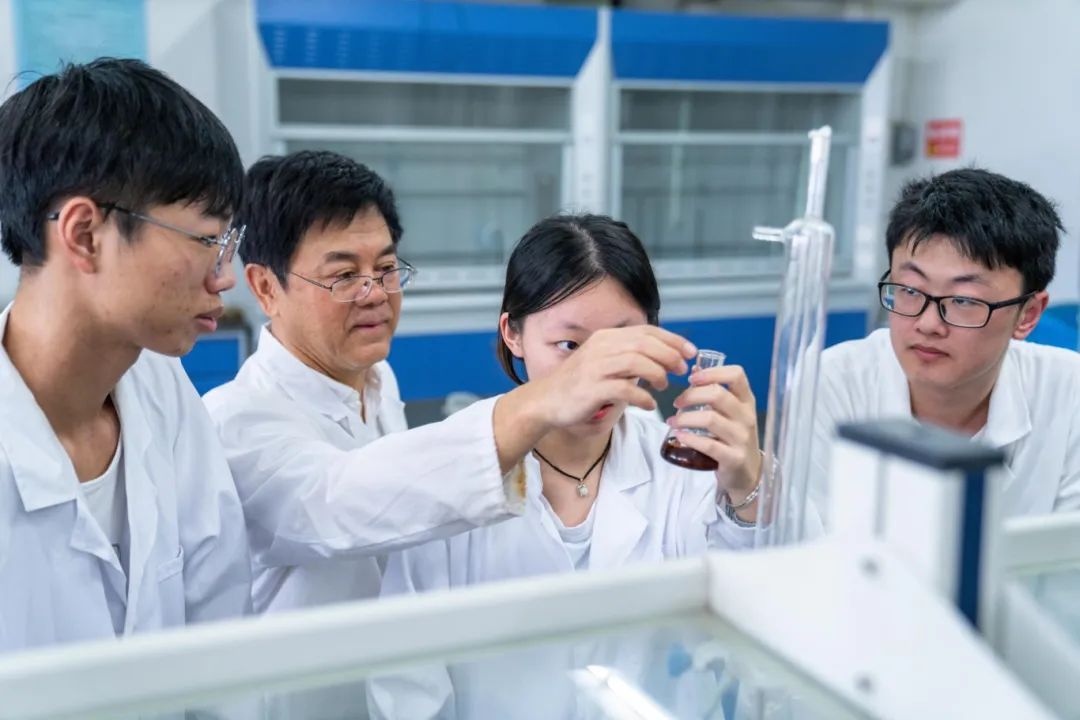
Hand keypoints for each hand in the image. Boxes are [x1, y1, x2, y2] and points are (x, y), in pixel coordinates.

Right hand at [532, 326, 696, 427]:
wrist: (546, 400)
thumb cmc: (579, 383)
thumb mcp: (603, 361)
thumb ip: (628, 355)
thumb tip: (662, 356)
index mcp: (606, 338)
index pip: (646, 331)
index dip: (672, 340)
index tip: (690, 352)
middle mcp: (601, 347)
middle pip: (645, 344)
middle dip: (670, 355)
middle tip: (683, 370)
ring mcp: (595, 367)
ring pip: (637, 362)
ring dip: (658, 374)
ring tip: (665, 386)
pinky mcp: (591, 388)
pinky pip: (625, 389)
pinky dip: (642, 397)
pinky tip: (649, 404)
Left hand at [666, 365, 761, 500]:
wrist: (747, 472)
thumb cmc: (734, 437)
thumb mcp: (730, 412)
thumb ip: (715, 391)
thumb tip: (695, 368)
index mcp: (746, 400)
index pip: (737, 375)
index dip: (712, 372)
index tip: (692, 378)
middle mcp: (747, 416)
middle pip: (718, 395)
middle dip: (691, 395)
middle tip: (676, 402)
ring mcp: (742, 438)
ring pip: (710, 419)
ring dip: (685, 418)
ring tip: (672, 421)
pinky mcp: (734, 458)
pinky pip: (709, 445)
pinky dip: (690, 438)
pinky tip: (679, 435)